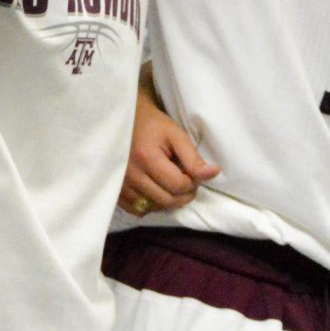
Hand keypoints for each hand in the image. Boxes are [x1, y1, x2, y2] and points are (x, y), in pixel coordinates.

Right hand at [121, 87, 217, 215]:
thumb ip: (193, 158)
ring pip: (154, 208)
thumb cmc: (153, 125)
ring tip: (169, 183)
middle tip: (185, 180)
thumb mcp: (176, 135)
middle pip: (167, 201)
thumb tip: (213, 173)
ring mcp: (120, 185)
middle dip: (183, 195)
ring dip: (168, 200)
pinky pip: (138, 210)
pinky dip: (151, 204)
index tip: (192, 172)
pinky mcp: (116, 191)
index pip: (178, 186)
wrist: (126, 121)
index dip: (192, 182)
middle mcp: (130, 175)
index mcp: (146, 158)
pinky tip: (154, 189)